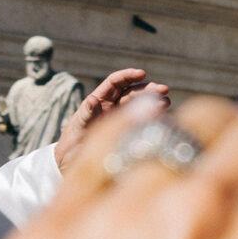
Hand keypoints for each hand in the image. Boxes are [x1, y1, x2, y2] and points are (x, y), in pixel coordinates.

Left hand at [54, 67, 169, 169]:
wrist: (73, 164)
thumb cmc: (71, 144)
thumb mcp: (77, 127)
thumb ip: (86, 114)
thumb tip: (93, 99)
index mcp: (98, 101)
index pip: (115, 83)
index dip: (128, 76)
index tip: (142, 74)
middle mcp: (112, 108)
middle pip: (132, 93)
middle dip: (148, 89)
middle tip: (163, 90)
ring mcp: (121, 120)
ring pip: (140, 106)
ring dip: (154, 102)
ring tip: (166, 103)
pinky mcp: (129, 133)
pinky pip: (142, 122)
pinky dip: (153, 118)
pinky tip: (164, 118)